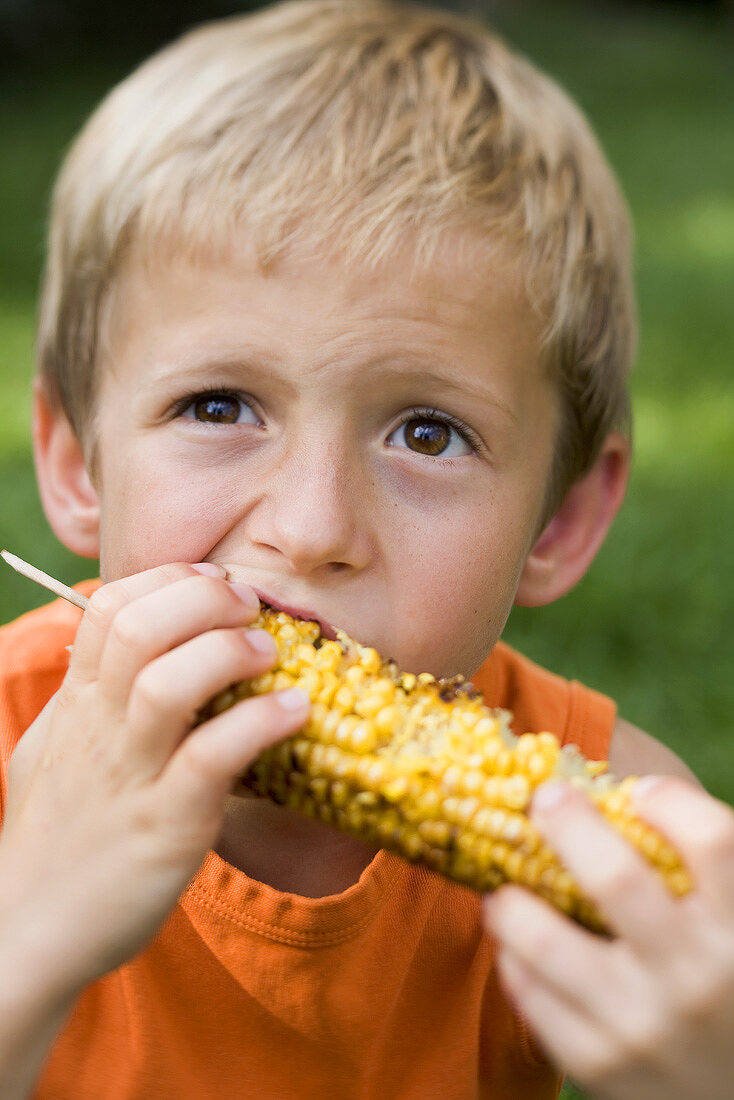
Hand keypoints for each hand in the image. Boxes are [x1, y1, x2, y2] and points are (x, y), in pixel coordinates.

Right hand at [0, 562, 309, 994]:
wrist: (29, 931)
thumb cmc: (56, 835)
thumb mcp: (55, 750)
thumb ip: (87, 697)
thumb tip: (120, 651)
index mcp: (77, 704)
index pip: (109, 609)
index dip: (169, 580)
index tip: (216, 581)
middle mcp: (97, 729)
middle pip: (138, 629)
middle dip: (203, 600)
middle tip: (250, 607)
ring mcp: (130, 776)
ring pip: (166, 684)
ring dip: (228, 653)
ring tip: (270, 652)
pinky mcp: (165, 825)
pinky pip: (211, 758)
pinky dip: (259, 723)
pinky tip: (295, 709)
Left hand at [482, 776, 733, 1099]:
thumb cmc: (730, 992)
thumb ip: (702, 876)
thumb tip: (620, 797)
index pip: (711, 841)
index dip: (669, 800)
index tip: (639, 793)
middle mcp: (696, 976)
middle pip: (615, 876)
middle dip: (567, 823)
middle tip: (545, 800)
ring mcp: (642, 1023)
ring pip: (546, 939)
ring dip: (512, 902)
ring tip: (504, 891)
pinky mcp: (599, 1064)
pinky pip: (531, 994)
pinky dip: (514, 959)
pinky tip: (518, 946)